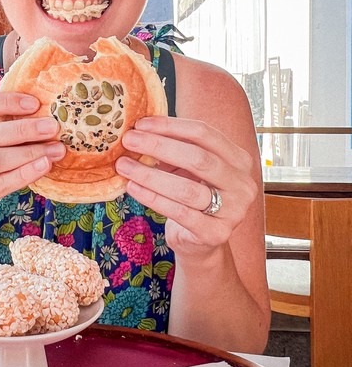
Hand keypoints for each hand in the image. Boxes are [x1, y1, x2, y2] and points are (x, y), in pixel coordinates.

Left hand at [116, 116, 257, 255]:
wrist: (199, 242)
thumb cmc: (192, 197)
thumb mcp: (188, 169)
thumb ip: (175, 150)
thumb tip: (140, 130)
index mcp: (238, 160)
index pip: (204, 134)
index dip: (170, 126)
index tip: (140, 124)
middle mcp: (242, 184)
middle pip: (198, 158)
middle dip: (158, 146)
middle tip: (129, 141)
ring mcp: (233, 211)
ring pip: (187, 188)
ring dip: (150, 174)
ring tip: (124, 165)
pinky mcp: (216, 233)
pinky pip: (179, 212)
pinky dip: (152, 198)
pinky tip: (132, 187)